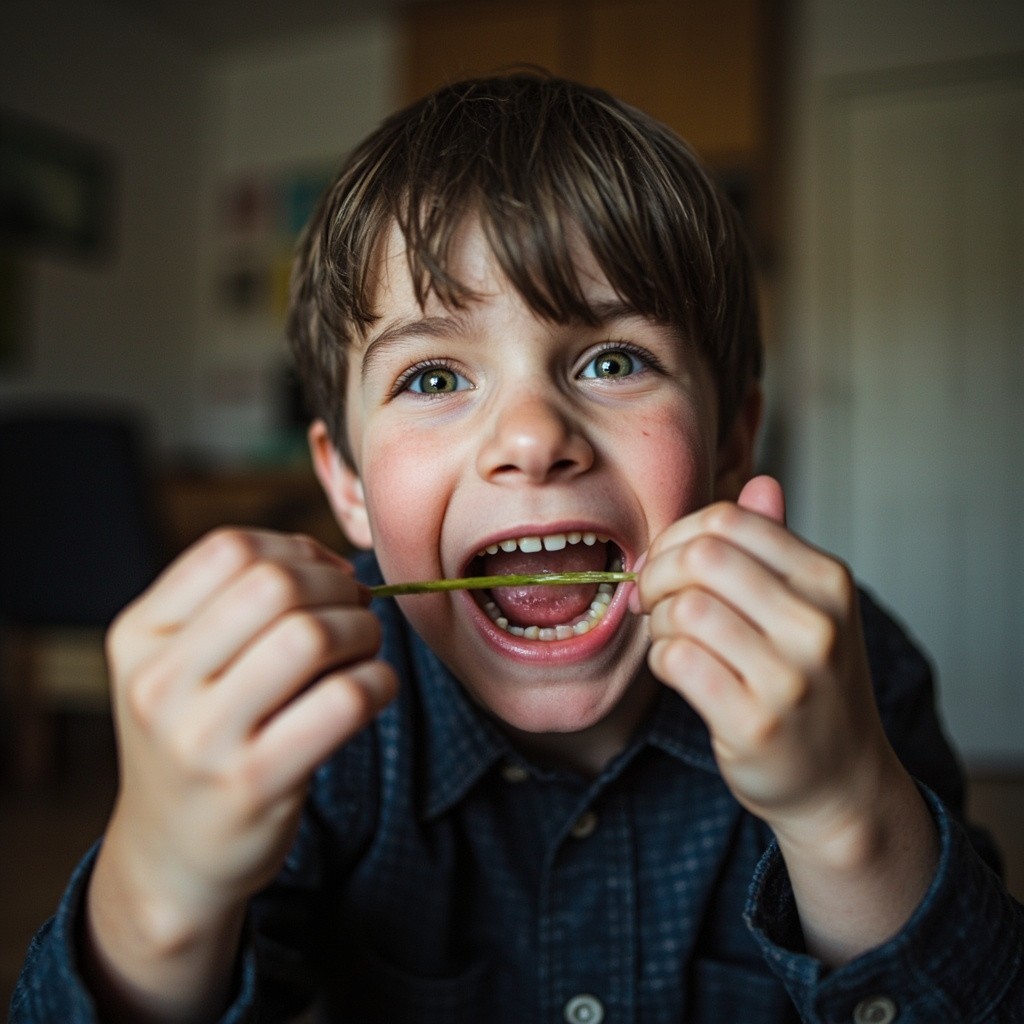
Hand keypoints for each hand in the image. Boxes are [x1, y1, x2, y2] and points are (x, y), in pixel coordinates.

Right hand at [87, 530, 395, 1016]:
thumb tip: (330, 560)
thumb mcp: (180, 664)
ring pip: (311, 636)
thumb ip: (237, 601)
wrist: (173, 856)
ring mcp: (202, 738)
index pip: (230, 548)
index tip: (327, 575)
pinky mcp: (253, 783)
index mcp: (138, 635)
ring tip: (364, 649)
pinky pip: (344, 700)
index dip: (298, 549)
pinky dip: (378, 681)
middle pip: (276, 584)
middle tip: (356, 610)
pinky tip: (374, 687)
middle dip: (337, 587)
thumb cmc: (198, 737)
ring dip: (362, 630)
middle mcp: (158, 683)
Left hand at [637, 476, 894, 848]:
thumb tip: (760, 483)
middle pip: (702, 557)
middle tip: (654, 600)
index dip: (678, 535)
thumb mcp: (810, 608)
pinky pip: (676, 661)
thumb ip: (777, 546)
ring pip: (684, 609)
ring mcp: (790, 677)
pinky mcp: (756, 724)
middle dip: (658, 573)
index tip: (666, 563)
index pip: (729, 520)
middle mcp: (817, 623)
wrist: (841, 784)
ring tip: (671, 637)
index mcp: (828, 581)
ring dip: (659, 622)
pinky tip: (676, 668)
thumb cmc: (811, 684)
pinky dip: (661, 659)